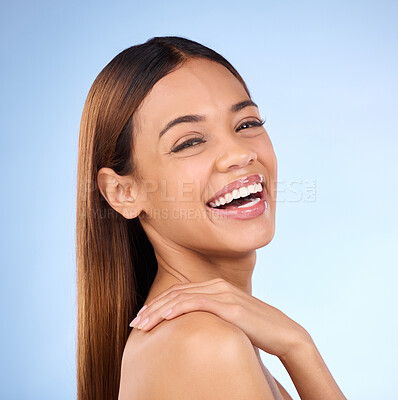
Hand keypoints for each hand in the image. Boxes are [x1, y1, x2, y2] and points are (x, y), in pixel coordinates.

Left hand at [129, 278, 311, 358]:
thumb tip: (194, 327)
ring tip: (141, 324)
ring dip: (158, 310)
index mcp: (215, 287)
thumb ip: (212, 315)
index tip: (143, 317)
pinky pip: (196, 303)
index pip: (180, 292)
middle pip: (176, 293)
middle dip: (152, 307)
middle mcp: (217, 286)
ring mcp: (223, 293)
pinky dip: (176, 308)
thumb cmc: (255, 329)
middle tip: (135, 322)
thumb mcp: (229, 318)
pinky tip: (163, 318)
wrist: (283, 332)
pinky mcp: (229, 305)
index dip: (159, 304)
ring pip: (181, 297)